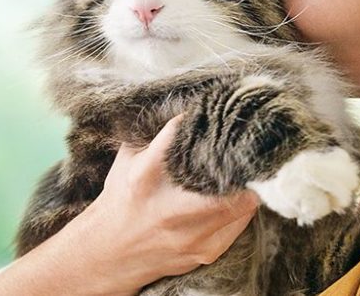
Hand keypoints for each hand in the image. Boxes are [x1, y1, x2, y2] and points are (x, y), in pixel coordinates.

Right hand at [79, 114, 261, 289]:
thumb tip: (194, 107)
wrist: (108, 253)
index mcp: (145, 177)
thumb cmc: (122, 198)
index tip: (223, 114)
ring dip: (249, 183)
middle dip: (244, 161)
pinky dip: (242, 206)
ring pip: (245, 203)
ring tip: (248, 168)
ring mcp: (192, 235)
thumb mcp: (128, 159)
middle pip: (230, 180)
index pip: (185, 139)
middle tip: (251, 145)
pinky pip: (241, 224)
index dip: (209, 124)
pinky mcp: (207, 252)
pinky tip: (236, 195)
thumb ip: (157, 134)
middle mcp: (170, 209)